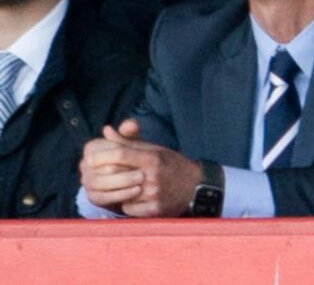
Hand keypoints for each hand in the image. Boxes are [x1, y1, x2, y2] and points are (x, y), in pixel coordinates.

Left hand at [81, 121, 201, 216]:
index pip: (120, 154)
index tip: (90, 158)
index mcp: (152, 158)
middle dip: (102, 174)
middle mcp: (152, 176)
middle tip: (95, 174)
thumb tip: (106, 130)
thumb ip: (128, 142)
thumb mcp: (154, 149)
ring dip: (116, 191)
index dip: (101, 155)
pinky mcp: (154, 210)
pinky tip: (135, 199)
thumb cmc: (172, 165)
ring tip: (122, 186)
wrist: (196, 187)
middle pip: (116, 174)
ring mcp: (153, 195)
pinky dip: (127, 204)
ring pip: (119, 194)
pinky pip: (128, 208)